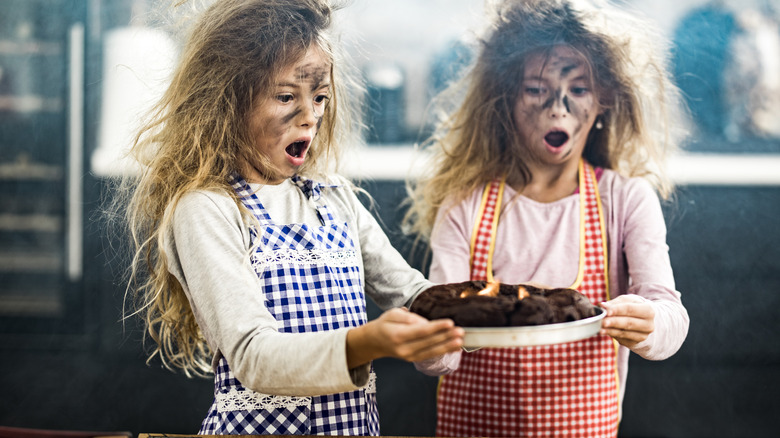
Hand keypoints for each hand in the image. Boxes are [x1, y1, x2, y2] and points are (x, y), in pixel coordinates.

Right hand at [346, 308, 463, 368]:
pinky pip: (430, 355)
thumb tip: (426, 323)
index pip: (421, 331)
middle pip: (429, 342)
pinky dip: (443, 351)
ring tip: (461, 340)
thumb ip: (408, 318)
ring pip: (432, 351)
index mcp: (398, 335)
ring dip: (448, 346)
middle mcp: (404, 349)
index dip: (436, 327)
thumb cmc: (384, 325)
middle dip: (446, 337)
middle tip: (461, 331)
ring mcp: (409, 356)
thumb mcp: (392, 314)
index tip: (450, 322)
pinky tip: (455, 347)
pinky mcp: (413, 359)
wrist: (373, 342)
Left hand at [599, 295, 654, 348]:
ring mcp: (643, 335)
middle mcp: (648, 324)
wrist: (643, 320)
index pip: (630, 309)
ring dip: (610, 330)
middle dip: (613, 322)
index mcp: (649, 310)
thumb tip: (603, 306)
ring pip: (624, 333)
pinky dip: (611, 334)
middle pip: (628, 323)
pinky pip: (621, 339)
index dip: (617, 310)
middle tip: (601, 321)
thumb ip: (614, 303)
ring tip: (599, 327)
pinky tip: (603, 331)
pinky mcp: (635, 343)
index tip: (606, 311)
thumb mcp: (626, 301)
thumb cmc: (632, 307)